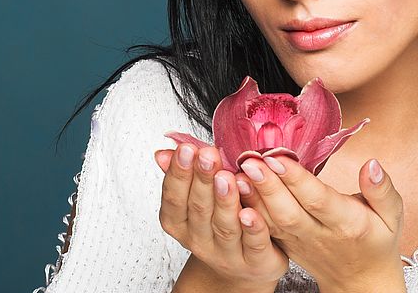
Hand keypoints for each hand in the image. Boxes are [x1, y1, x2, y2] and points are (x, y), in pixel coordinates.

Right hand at [153, 145, 288, 288]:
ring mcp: (227, 254)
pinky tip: (251, 212)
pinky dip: (252, 228)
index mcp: (182, 224)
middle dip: (202, 179)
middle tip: (207, 155)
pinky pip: (253, 245)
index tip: (186, 148)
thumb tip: (162, 153)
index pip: (174, 199)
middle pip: (199, 209)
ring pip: (225, 226)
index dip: (179, 174)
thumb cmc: (218, 227)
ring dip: (225, 200)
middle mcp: (200, 240)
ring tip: (226, 176)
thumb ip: (182, 176)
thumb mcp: (196, 201)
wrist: (242, 269)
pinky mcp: (255, 262)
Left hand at [233, 155, 404, 291]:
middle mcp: (319, 234)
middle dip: (267, 186)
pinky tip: (236, 190)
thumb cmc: (377, 241)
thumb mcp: (392, 215)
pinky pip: (265, 228)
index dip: (297, 180)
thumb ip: (382, 190)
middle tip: (250, 161)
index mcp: (347, 223)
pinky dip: (249, 209)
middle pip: (288, 211)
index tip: (279, 158)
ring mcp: (299, 242)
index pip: (318, 200)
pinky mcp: (285, 244)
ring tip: (236, 172)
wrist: (360, 281)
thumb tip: (371, 164)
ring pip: (272, 221)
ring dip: (253, 197)